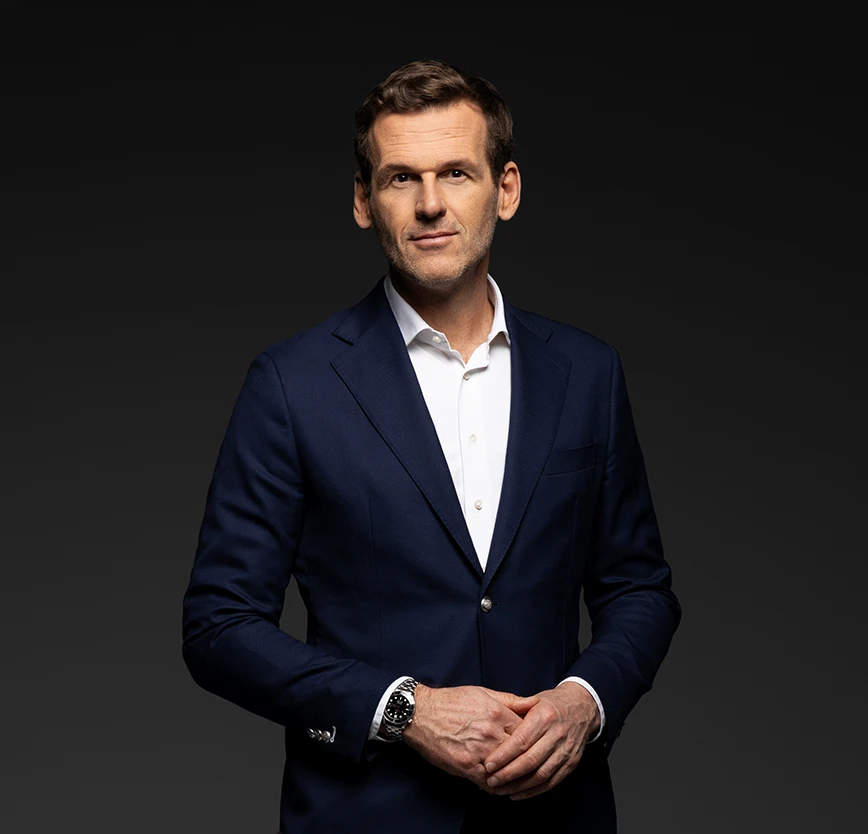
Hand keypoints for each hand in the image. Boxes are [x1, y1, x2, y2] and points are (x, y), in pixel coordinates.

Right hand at [403, 684, 538, 790]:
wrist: (420, 714)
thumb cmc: (451, 701)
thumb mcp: (482, 693)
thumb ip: (511, 700)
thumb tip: (534, 703)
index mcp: (497, 713)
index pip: (527, 732)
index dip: (533, 739)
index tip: (536, 744)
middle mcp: (490, 733)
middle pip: (520, 753)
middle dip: (527, 759)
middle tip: (532, 764)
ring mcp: (478, 751)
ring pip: (507, 770)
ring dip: (514, 776)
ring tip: (520, 778)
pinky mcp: (465, 766)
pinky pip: (489, 783)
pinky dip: (497, 786)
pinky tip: (500, 785)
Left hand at [482, 682, 599, 799]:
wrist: (582, 708)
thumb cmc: (551, 704)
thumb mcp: (533, 700)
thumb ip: (513, 712)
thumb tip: (491, 729)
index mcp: (544, 716)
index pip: (521, 741)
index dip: (503, 755)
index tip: (488, 765)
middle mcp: (557, 734)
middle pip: (530, 760)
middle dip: (508, 774)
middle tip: (491, 781)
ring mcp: (566, 750)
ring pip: (541, 774)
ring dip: (519, 786)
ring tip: (501, 790)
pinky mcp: (571, 763)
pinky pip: (551, 782)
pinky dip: (533, 791)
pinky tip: (517, 793)